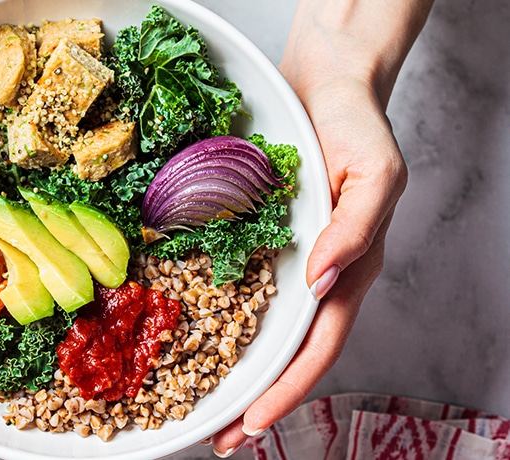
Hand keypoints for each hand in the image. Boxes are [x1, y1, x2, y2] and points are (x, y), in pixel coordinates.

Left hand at [210, 0, 432, 454]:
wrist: (325, 86)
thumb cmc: (357, 126)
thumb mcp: (374, 174)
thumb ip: (355, 230)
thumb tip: (322, 283)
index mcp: (347, 270)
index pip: (317, 346)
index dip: (286, 389)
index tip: (251, 425)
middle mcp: (315, 276)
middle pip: (285, 352)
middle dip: (254, 400)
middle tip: (216, 440)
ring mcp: (286, 261)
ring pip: (260, 330)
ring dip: (232, 372)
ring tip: (198, 407)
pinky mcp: (259, 241)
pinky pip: (237, 288)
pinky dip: (218, 320)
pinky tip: (188, 337)